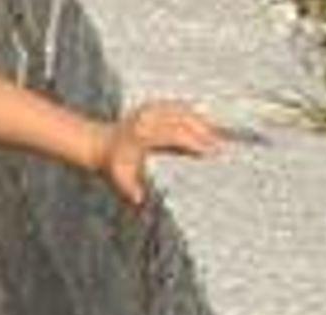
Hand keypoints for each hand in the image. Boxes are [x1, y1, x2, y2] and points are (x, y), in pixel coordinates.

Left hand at [96, 100, 219, 205]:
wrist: (102, 143)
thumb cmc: (114, 164)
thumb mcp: (121, 178)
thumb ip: (130, 188)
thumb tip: (138, 200)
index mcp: (143, 133)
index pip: (175, 135)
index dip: (194, 142)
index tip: (211, 150)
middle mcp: (148, 117)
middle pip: (184, 120)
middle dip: (204, 131)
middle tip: (223, 143)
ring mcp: (152, 108)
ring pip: (184, 111)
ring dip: (202, 121)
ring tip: (220, 134)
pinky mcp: (155, 104)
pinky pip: (179, 107)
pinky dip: (194, 114)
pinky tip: (208, 123)